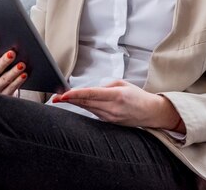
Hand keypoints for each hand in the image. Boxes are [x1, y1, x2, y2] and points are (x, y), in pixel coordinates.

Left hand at [53, 80, 183, 130]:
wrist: (151, 113)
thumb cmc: (137, 96)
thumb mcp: (122, 84)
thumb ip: (105, 86)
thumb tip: (90, 91)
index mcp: (116, 96)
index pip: (91, 95)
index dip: (75, 94)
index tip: (63, 94)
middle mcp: (112, 108)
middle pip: (85, 103)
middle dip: (69, 99)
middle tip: (55, 97)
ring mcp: (110, 117)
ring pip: (87, 108)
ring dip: (74, 103)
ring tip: (60, 98)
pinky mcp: (109, 122)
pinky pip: (93, 113)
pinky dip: (83, 107)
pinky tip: (75, 103)